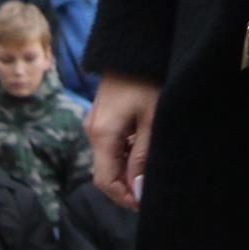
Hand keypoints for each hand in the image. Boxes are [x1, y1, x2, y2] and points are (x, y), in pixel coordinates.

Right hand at [87, 73, 160, 212]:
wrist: (134, 47)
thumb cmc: (146, 82)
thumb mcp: (151, 121)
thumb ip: (142, 157)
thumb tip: (138, 190)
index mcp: (102, 135)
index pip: (105, 182)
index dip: (125, 197)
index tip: (146, 202)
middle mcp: (93, 131)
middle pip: (106, 172)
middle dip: (128, 184)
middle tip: (154, 185)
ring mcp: (96, 123)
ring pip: (110, 159)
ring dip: (130, 168)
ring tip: (155, 164)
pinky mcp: (104, 116)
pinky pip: (112, 144)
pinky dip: (127, 153)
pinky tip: (147, 145)